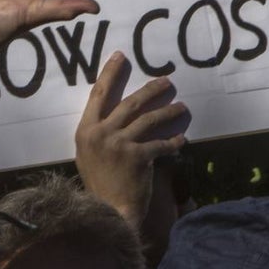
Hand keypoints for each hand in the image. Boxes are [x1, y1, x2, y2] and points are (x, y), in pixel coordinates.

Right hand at [75, 51, 188, 228]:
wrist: (108, 211)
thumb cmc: (99, 184)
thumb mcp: (88, 154)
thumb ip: (98, 132)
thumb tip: (114, 112)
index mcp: (86, 130)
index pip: (98, 94)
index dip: (110, 73)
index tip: (121, 57)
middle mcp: (101, 133)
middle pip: (130, 103)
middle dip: (151, 90)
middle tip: (167, 81)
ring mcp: (119, 144)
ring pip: (149, 120)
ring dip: (168, 112)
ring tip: (181, 107)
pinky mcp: (138, 157)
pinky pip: (160, 144)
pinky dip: (173, 142)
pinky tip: (182, 140)